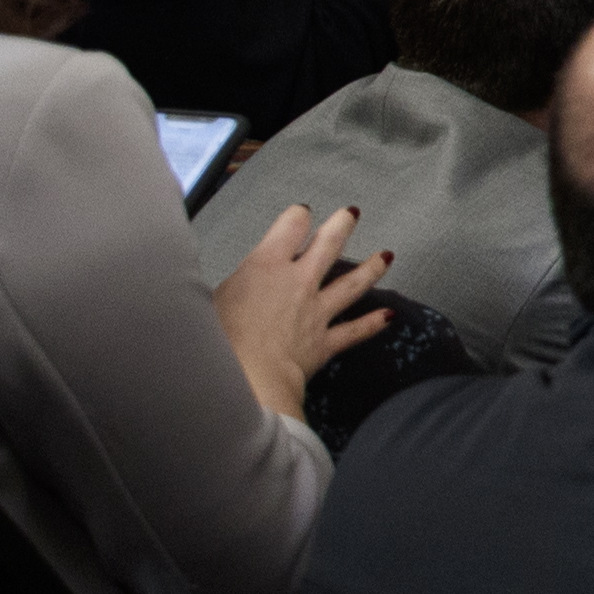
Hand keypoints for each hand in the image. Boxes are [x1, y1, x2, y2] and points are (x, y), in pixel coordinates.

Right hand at [212, 203, 389, 419]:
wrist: (243, 381)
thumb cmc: (213, 342)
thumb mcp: (204, 302)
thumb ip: (220, 287)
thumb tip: (205, 281)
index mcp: (264, 267)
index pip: (288, 228)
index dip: (296, 217)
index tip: (301, 212)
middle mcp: (297, 283)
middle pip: (327, 246)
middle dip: (341, 226)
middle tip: (352, 213)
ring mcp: (316, 312)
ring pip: (351, 284)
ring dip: (370, 268)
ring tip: (386, 255)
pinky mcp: (324, 342)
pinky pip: (354, 331)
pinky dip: (373, 323)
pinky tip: (389, 316)